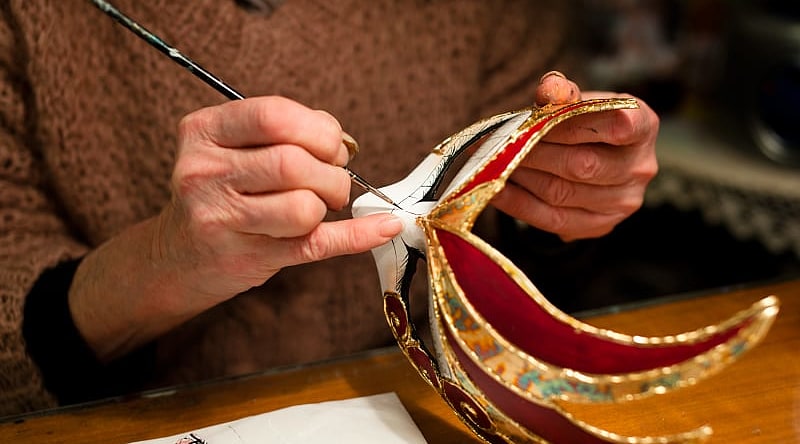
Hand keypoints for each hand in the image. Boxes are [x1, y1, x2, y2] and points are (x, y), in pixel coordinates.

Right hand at [69, 96, 401, 359]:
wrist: (173, 256)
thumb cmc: (218, 192)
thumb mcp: (229, 148)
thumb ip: (281, 131)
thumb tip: (341, 140)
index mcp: (203, 132)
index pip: (274, 116)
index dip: (318, 129)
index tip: (331, 145)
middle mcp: (205, 174)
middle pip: (293, 163)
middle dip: (331, 171)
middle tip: (334, 180)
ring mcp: (221, 221)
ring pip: (303, 208)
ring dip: (329, 204)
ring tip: (322, 205)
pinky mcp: (245, 260)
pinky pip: (316, 245)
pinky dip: (358, 235)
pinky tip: (384, 227)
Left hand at [492, 72, 658, 240]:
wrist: (595, 153)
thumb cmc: (586, 120)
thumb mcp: (579, 98)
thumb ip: (563, 91)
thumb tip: (549, 91)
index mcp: (644, 126)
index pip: (619, 126)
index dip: (574, 124)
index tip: (538, 118)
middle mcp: (641, 167)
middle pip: (581, 165)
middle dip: (535, 152)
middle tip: (502, 144)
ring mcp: (623, 202)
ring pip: (562, 193)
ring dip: (522, 177)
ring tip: (495, 163)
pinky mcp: (600, 225)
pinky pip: (552, 219)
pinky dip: (518, 204)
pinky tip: (496, 189)